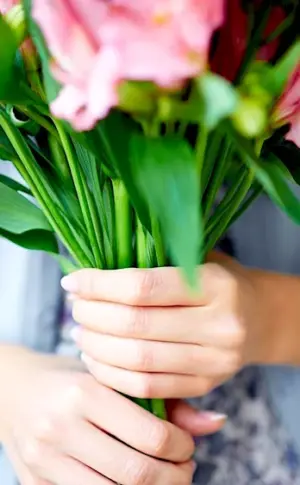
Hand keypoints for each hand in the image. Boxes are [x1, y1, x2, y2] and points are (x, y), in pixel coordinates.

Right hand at [1, 348, 207, 484]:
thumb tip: (217, 423)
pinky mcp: (33, 483)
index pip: (152, 436)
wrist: (13, 388)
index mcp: (85, 392)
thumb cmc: (72, 377)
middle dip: (175, 478)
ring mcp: (43, 460)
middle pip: (137, 474)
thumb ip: (165, 400)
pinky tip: (129, 483)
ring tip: (162, 477)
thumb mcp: (113, 377)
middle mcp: (61, 427)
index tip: (186, 445)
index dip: (183, 448)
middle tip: (183, 468)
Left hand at [62, 253, 259, 399]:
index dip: (98, 285)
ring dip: (96, 348)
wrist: (260, 318)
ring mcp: (215, 361)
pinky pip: (149, 387)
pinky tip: (96, 359)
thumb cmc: (219, 281)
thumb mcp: (197, 259)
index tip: (72, 281)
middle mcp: (220, 325)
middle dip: (92, 316)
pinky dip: (113, 375)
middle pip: (135, 326)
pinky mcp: (206, 386)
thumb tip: (91, 272)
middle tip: (75, 307)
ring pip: (138, 361)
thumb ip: (154, 262)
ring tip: (80, 332)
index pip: (142, 287)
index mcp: (216, 284)